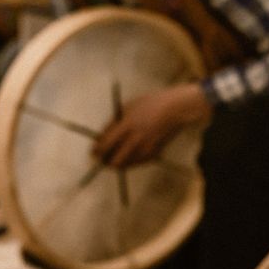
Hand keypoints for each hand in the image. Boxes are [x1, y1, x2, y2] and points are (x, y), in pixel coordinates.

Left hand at [94, 83, 210, 168]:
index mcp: (127, 125)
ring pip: (128, 164)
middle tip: (102, 161)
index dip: (97, 151)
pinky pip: (139, 162)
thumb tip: (102, 138)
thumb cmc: (150, 104)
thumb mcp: (128, 108)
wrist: (175, 109)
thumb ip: (115, 123)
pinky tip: (129, 158)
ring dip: (119, 163)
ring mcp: (147, 147)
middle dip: (107, 162)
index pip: (106, 144)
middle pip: (116, 159)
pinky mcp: (156, 152)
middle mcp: (136, 138)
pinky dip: (132, 161)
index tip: (93, 153)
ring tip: (114, 161)